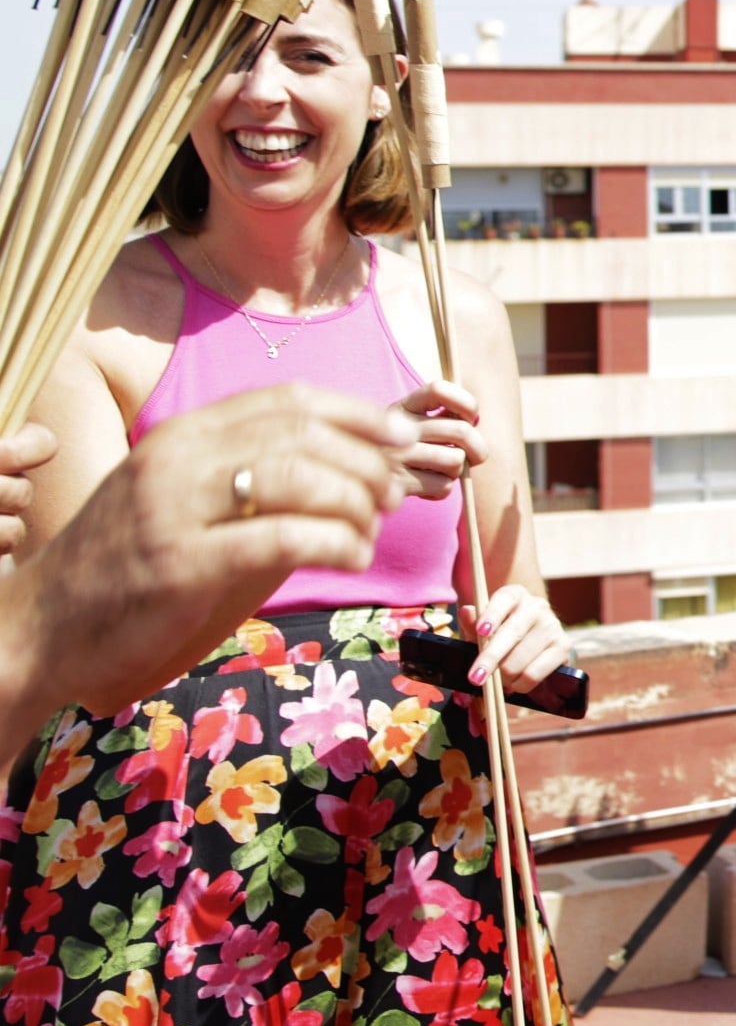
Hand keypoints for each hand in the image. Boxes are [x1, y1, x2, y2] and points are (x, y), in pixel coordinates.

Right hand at [4, 387, 407, 717]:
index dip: (358, 414)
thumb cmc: (125, 565)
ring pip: (297, 478)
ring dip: (354, 502)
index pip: (288, 401)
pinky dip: (334, 543)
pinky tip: (353, 558)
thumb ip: (245, 475)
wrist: (42, 624)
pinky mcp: (180, 564)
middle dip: (367, 460)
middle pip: (303, 434)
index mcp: (183, 435)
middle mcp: (179, 459)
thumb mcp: (180, 498)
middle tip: (394, 494)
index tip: (404, 436)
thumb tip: (346, 466)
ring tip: (371, 530)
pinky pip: (281, 538)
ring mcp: (175, 509)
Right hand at [390, 378, 485, 496]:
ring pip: (455, 460)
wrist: (365, 483)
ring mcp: (393, 456)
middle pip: (461, 431)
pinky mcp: (395, 484)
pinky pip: (443, 486)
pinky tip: (426, 486)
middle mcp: (395, 427)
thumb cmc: (406, 450)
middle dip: (478, 447)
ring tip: (440, 471)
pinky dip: (442, 489)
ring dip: (457, 470)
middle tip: (476, 456)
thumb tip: (474, 421)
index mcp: (403, 406)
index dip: (466, 403)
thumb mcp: (418, 424)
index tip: (470, 418)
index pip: (439, 390)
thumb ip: (447, 417)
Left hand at [468, 582, 574, 694]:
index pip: (504, 600)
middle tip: (476, 677)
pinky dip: (520, 684)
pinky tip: (515, 682)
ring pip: (521, 658)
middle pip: (512, 633)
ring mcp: (553, 625)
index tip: (481, 632)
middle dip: (491, 658)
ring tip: (500, 679)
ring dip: (505, 676)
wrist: (531, 642)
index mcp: (514, 595)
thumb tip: (466, 611)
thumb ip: (472, 623)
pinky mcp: (564, 645)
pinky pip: (535, 673)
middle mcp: (537, 606)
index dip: (492, 615)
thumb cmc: (499, 634)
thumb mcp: (482, 629)